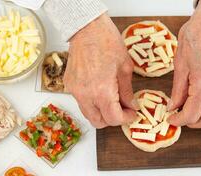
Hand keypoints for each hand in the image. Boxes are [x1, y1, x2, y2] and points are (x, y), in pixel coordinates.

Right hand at [64, 13, 137, 127]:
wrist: (87, 28)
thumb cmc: (107, 42)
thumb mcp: (125, 68)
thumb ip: (127, 92)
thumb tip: (131, 105)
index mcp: (102, 91)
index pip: (114, 118)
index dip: (126, 119)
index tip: (132, 113)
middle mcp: (85, 95)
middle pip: (99, 122)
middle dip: (113, 119)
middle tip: (123, 109)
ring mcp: (74, 91)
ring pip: (88, 115)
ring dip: (101, 113)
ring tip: (112, 100)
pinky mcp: (69, 86)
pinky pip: (81, 102)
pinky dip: (92, 103)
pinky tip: (99, 90)